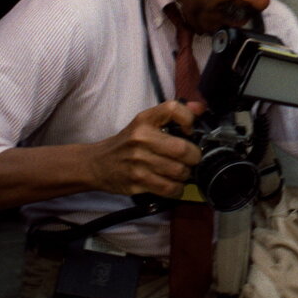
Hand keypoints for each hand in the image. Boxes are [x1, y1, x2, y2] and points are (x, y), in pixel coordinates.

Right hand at [84, 100, 202, 196]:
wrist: (97, 164)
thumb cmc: (127, 143)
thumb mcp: (146, 123)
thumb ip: (173, 115)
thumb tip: (200, 108)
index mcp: (145, 119)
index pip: (174, 109)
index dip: (189, 119)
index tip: (190, 130)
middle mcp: (141, 138)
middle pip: (183, 149)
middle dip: (194, 157)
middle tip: (191, 159)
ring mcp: (139, 161)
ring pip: (179, 171)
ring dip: (185, 175)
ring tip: (180, 171)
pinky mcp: (138, 181)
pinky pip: (170, 188)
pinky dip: (177, 189)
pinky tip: (173, 184)